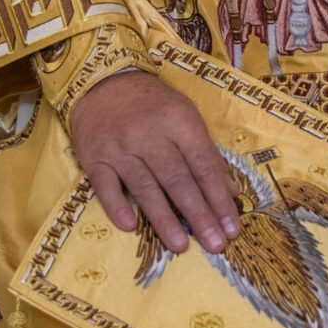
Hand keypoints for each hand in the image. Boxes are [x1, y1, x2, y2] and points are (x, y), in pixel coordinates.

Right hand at [66, 68, 238, 256]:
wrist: (103, 81)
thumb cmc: (152, 105)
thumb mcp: (186, 118)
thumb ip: (206, 154)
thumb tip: (229, 192)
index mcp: (180, 124)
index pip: (204, 165)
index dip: (219, 198)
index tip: (232, 227)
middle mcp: (151, 137)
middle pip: (179, 180)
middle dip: (199, 214)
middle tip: (215, 244)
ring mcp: (121, 149)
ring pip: (145, 187)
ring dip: (164, 218)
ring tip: (180, 245)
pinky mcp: (95, 158)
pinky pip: (106, 185)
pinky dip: (117, 205)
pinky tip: (129, 226)